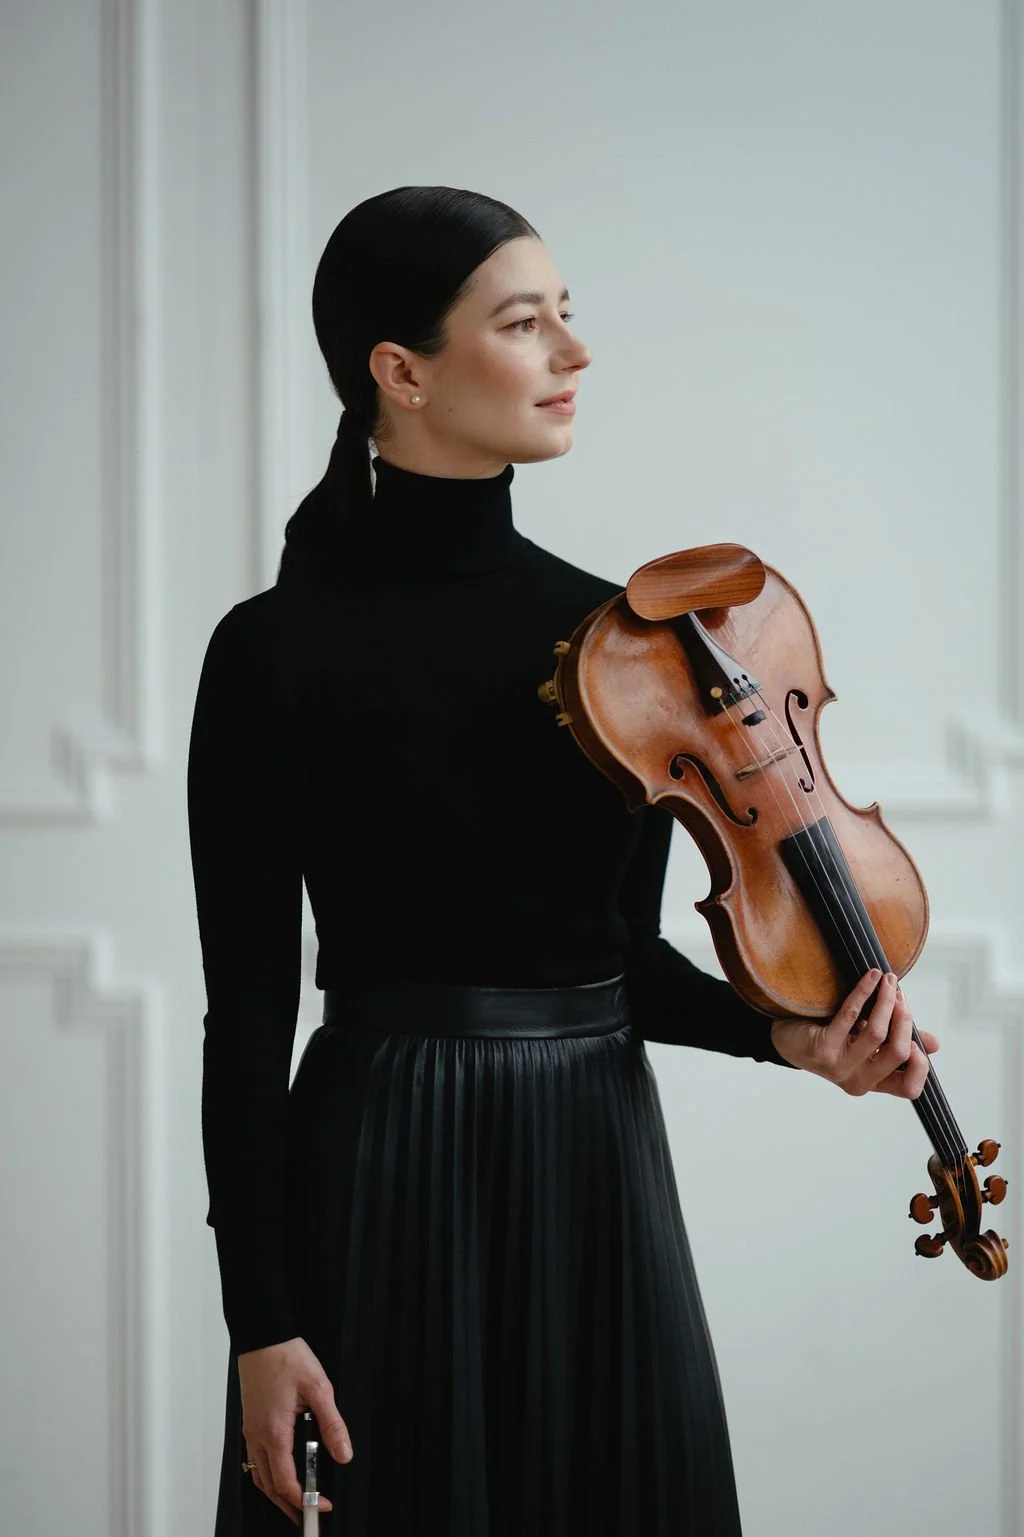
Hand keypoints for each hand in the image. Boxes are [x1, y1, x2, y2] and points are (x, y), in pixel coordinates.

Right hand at [237, 1335, 353, 1524]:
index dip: (304, 1501)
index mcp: (274, 1432)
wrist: (262, 1334)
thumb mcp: (319, 1388)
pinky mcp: (250, 1421)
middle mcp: (257, 1436)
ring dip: (276, 1492)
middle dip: (288, 1506)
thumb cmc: (286, 1356)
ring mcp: (251, 1430)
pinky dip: (267, 1474)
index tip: (322, 1506)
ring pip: (258, 1475)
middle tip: (308, 1516)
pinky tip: (280, 1470)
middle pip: (268, 1486)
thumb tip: (344, 1454)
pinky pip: (254, 1459)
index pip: (286, 1482)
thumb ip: (332, 1424)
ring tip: (295, 1501)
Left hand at [769, 967, 938, 1097]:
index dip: (920, 1065)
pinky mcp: (822, 1047)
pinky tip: (871, 978)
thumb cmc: (832, 1039)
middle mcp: (857, 1081)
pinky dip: (864, 992)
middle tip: (900, 993)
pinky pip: (851, 1016)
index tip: (916, 1039)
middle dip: (904, 1018)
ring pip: (876, 1033)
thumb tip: (935, 1045)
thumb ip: (899, 1042)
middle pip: (897, 1053)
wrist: (787, 1039)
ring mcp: (838, 1066)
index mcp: (873, 1082)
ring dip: (887, 1001)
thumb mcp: (868, 1044)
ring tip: (888, 980)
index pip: (909, 1089)